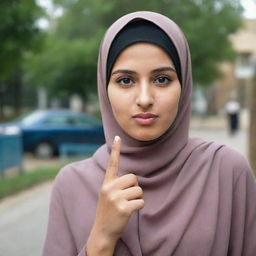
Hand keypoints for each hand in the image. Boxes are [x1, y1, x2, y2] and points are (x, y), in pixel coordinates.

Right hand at [87, 136, 143, 254]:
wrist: (102, 232)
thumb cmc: (108, 211)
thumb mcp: (107, 195)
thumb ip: (116, 184)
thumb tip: (132, 178)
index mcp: (106, 183)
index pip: (112, 163)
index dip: (116, 150)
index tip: (118, 137)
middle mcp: (109, 188)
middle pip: (133, 178)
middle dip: (134, 187)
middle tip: (126, 198)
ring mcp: (115, 198)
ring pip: (139, 190)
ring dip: (137, 199)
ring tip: (126, 206)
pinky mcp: (123, 208)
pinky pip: (141, 202)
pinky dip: (139, 207)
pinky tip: (129, 212)